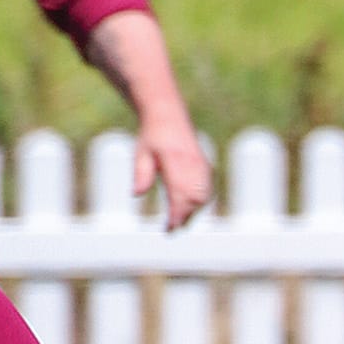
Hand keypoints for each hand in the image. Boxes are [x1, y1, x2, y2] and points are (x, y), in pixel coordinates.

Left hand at [135, 116, 211, 230]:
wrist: (168, 115)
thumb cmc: (151, 136)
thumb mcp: (140, 153)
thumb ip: (140, 173)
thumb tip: (136, 195)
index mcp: (176, 160)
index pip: (180, 193)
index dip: (177, 214)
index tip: (170, 228)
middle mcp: (192, 163)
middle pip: (195, 198)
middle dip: (186, 216)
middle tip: (172, 228)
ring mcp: (201, 163)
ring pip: (204, 195)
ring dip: (194, 210)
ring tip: (179, 221)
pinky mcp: (205, 165)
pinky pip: (208, 189)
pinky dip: (200, 201)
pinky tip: (189, 208)